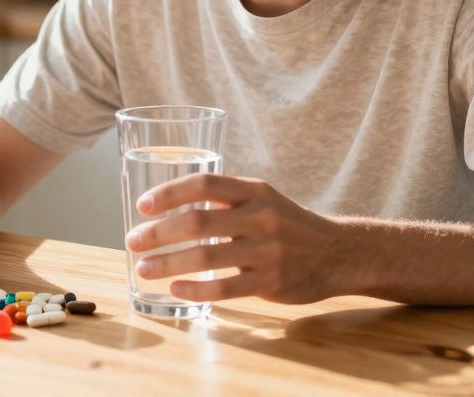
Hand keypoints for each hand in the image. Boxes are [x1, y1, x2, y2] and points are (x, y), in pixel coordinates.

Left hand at [124, 174, 343, 303]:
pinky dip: (195, 289)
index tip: (142, 205)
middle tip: (133, 240)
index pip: (203, 184)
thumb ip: (225, 200)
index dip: (169, 193)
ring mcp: (267, 251)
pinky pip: (225, 288)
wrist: (340, 253)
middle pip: (198, 222)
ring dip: (168, 263)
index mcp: (253, 191)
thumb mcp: (263, 200)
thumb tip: (170, 207)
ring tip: (144, 268)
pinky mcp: (270, 282)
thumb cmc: (289, 225)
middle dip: (158, 233)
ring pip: (206, 257)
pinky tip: (175, 288)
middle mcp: (260, 217)